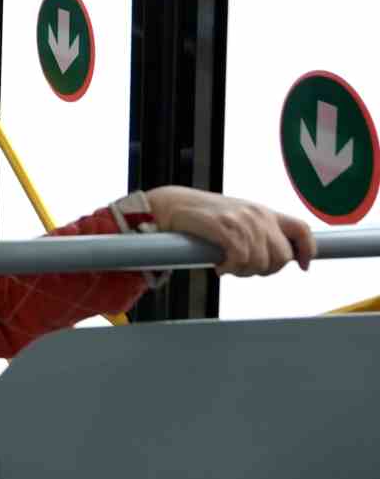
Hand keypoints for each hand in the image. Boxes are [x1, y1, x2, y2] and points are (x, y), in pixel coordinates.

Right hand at [147, 186, 316, 276]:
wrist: (171, 206)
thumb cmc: (203, 218)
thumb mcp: (238, 219)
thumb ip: (258, 233)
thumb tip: (276, 258)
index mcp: (264, 212)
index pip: (301, 229)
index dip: (308, 250)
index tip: (304, 266)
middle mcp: (258, 215)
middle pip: (283, 256)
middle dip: (266, 270)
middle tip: (244, 269)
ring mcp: (242, 220)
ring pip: (261, 262)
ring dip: (244, 272)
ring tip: (228, 267)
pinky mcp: (224, 227)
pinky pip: (240, 259)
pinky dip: (230, 269)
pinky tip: (218, 266)